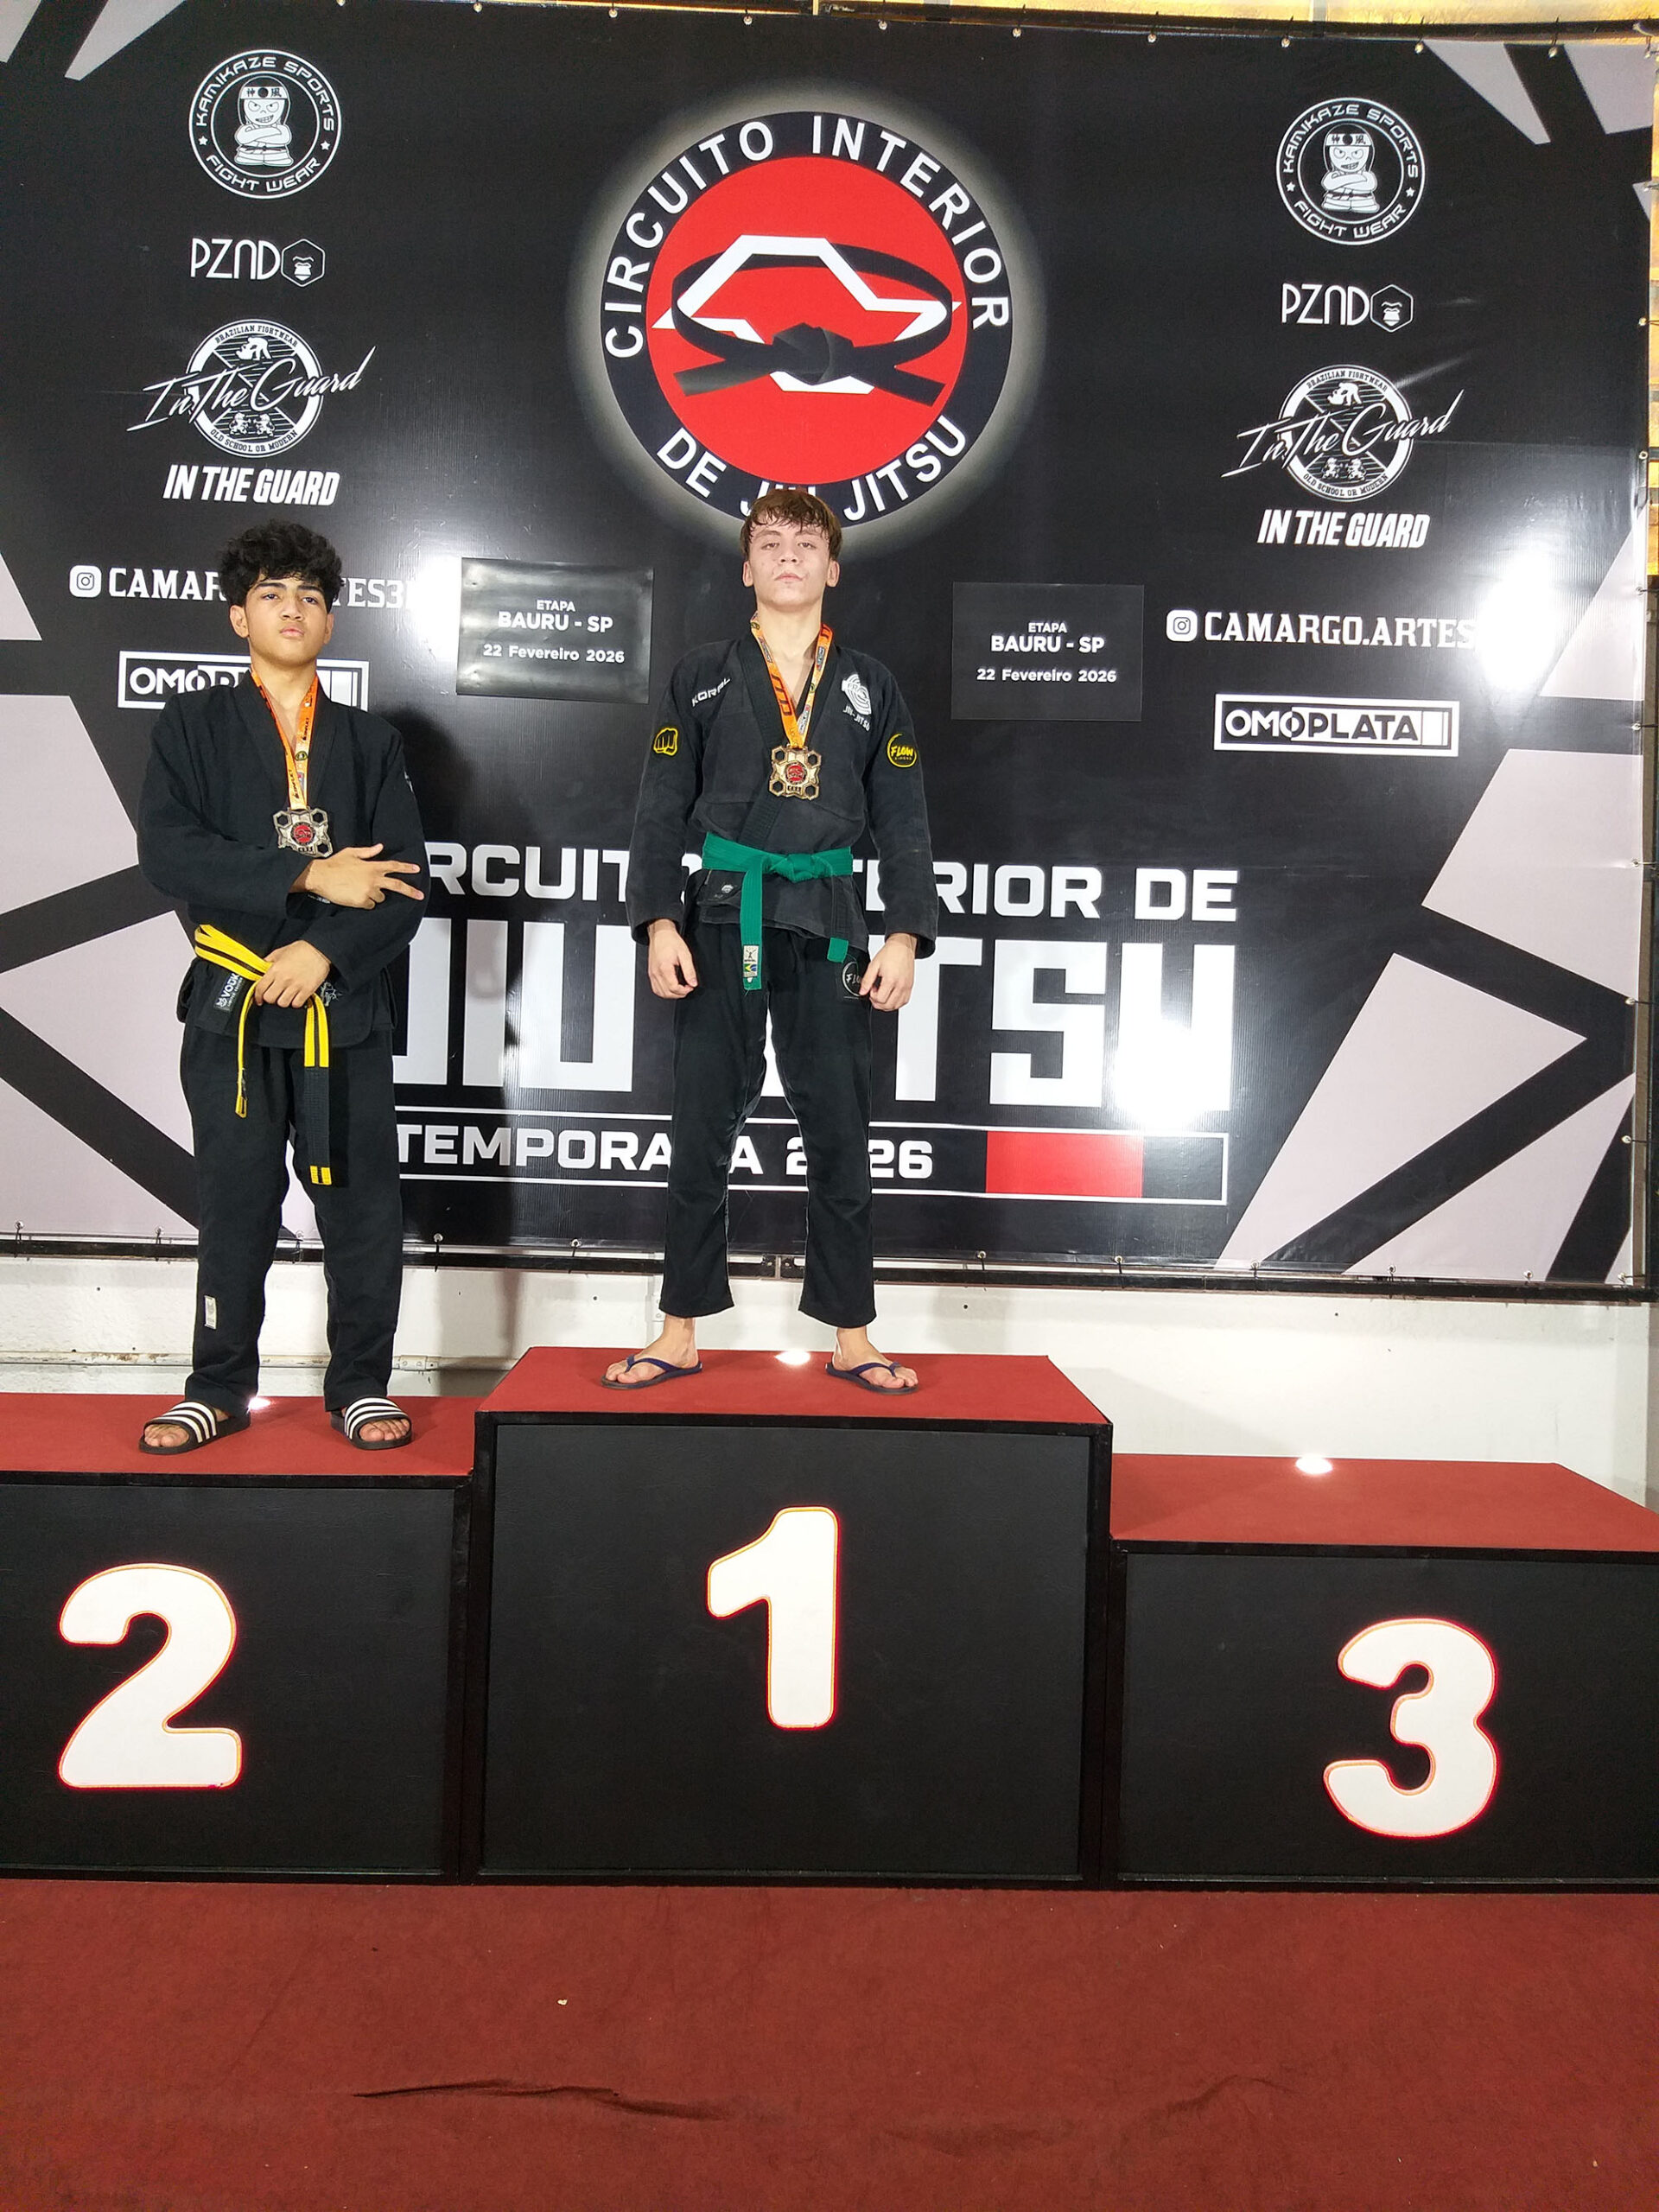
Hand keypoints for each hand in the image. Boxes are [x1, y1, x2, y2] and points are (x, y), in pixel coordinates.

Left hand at [252, 940, 330, 1007]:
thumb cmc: (301, 949)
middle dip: (270, 998)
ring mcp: (296, 986)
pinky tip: (295, 997)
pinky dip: (295, 1002)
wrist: (319, 950)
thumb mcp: (279, 952)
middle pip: (270, 998)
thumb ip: (268, 962)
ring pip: (282, 1003)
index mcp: (275, 969)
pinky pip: (296, 1004)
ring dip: (282, 1001)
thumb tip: (261, 969)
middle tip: (273, 995)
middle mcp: (284, 979)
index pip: (260, 988)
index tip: (258, 998)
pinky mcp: (307, 990)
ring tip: (285, 996)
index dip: (257, 996)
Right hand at [297, 845, 424, 909]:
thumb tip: (379, 847)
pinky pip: (370, 905)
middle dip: (411, 890)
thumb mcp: (351, 853)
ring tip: (360, 889)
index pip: (394, 866)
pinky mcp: (362, 901)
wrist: (320, 876)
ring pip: (381, 897)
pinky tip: (355, 895)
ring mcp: (368, 891)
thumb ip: (368, 851)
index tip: (416, 869)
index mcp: (372, 866)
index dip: (406, 867)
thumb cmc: (333, 865)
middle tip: (420, 895)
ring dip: (374, 895)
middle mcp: (373, 878)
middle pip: (397, 885)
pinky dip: (365, 902)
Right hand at [647, 919, 697, 997]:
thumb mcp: (685, 954)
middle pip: (667, 993)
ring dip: (671, 994)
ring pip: (660, 993)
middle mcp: (656, 973)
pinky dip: (663, 992)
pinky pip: (655, 988)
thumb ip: (689, 970)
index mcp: (664, 968)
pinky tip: (671, 988)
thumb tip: (693, 983)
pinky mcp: (651, 973)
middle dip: (679, 994)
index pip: (673, 988)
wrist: (660, 934)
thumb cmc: (671, 941)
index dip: (684, 991)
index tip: (690, 987)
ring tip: (680, 989)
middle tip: (687, 988)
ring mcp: (652, 974)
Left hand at [860, 933, 914, 1011]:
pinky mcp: (910, 987)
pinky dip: (896, 1002)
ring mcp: (907, 987)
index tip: (872, 989)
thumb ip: (867, 980)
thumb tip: (862, 992)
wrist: (903, 947)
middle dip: (878, 1002)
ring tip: (883, 994)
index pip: (880, 999)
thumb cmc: (890, 954)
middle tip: (875, 993)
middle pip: (888, 1005)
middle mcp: (901, 985)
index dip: (872, 997)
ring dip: (887, 1004)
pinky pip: (904, 1002)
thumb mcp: (874, 965)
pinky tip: (891, 996)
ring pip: (896, 1006)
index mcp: (891, 980)